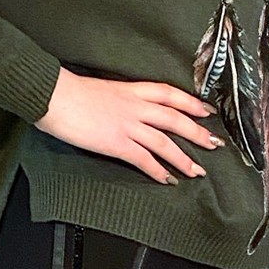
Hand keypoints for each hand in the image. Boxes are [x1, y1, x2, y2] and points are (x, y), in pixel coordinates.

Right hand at [34, 67, 225, 183]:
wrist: (54, 95)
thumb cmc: (71, 92)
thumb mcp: (102, 89)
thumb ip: (118, 99)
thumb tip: (122, 108)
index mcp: (131, 90)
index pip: (170, 94)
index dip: (191, 102)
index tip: (206, 110)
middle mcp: (135, 106)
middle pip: (175, 119)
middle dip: (197, 132)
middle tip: (214, 144)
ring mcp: (127, 125)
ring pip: (165, 142)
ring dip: (183, 158)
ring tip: (197, 170)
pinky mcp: (116, 142)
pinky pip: (143, 159)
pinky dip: (157, 170)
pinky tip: (167, 179)